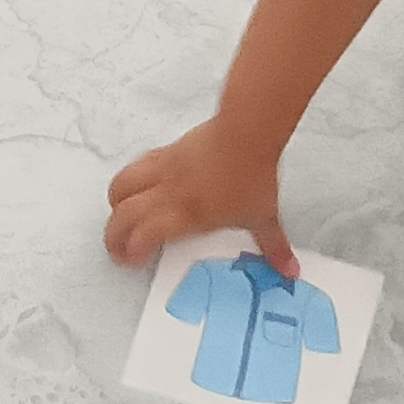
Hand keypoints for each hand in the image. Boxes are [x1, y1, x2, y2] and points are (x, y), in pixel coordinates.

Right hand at [104, 115, 292, 275]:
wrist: (246, 132)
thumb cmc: (253, 176)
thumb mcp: (264, 216)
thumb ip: (273, 247)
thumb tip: (290, 271)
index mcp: (184, 215)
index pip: (142, 237)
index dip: (130, 252)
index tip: (132, 262)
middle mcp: (166, 194)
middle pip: (122, 215)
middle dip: (113, 236)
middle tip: (117, 249)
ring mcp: (163, 170)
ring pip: (122, 186)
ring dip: (115, 205)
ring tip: (121, 217)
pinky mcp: (166, 151)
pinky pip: (137, 167)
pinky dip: (131, 181)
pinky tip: (140, 186)